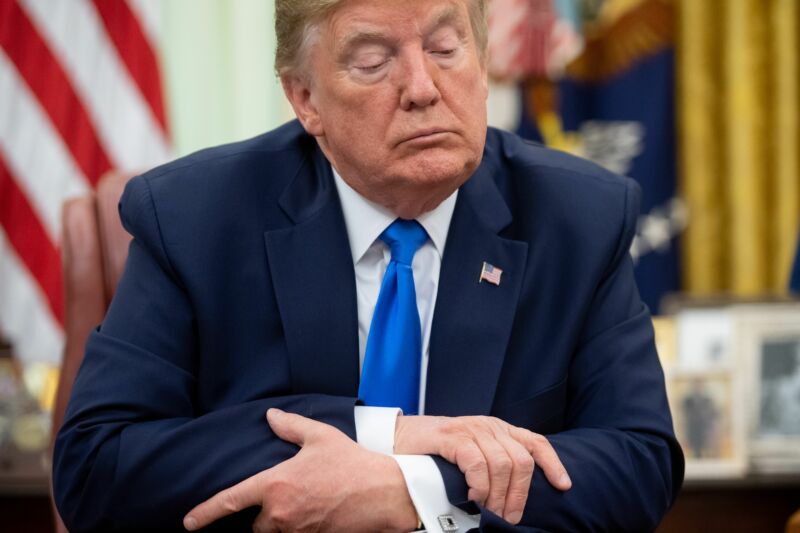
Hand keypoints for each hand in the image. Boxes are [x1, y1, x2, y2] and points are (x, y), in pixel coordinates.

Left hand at [184, 409, 417, 532]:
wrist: (384, 493)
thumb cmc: (352, 462)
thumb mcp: (320, 436)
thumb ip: (290, 426)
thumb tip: (270, 415)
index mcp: (276, 485)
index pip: (230, 502)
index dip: (205, 513)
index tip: (188, 522)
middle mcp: (281, 513)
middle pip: (255, 524)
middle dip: (265, 514)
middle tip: (288, 494)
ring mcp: (298, 531)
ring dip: (281, 522)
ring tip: (304, 504)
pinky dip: (298, 527)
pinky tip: (314, 513)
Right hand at [394, 415, 570, 524]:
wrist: (400, 438)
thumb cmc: (438, 451)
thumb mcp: (473, 452)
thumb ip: (493, 464)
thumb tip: (513, 497)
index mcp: (499, 430)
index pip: (535, 443)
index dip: (553, 464)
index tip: (563, 485)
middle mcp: (489, 426)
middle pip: (521, 461)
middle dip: (519, 495)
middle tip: (508, 518)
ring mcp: (471, 429)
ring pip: (502, 465)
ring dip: (498, 495)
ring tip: (489, 511)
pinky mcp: (452, 436)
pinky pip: (477, 462)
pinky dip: (479, 484)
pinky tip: (474, 496)